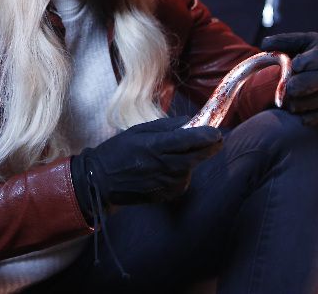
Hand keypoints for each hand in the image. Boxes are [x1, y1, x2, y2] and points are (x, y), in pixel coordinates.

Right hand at [71, 117, 221, 217]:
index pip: (189, 140)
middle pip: (196, 157)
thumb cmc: (118, 150)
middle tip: (217, 140)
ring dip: (193, 161)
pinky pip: (181, 183)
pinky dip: (182, 174)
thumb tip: (189, 122)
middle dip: (210, 148)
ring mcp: (164, 183)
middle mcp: (162, 166)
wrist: (101, 179)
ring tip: (184, 153)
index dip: (206, 136)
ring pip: (190, 170)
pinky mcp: (163, 196)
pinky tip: (172, 168)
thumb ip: (166, 126)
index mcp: (154, 146)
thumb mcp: (139, 130)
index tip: (217, 132)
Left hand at [261, 32, 317, 124]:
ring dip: (309, 102)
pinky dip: (315, 116)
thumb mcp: (298, 42)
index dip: (312, 60)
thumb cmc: (307, 51)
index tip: (296, 66)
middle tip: (289, 88)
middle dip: (308, 84)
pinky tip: (300, 118)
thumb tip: (266, 45)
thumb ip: (282, 42)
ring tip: (289, 103)